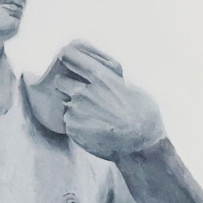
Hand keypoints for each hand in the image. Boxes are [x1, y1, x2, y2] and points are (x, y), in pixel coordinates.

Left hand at [48, 41, 165, 159]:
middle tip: (77, 94)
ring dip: (73, 108)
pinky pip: (68, 123)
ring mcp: (76, 112)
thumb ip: (112, 80)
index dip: (68, 58)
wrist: (140, 145)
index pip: (72, 57)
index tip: (67, 59)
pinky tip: (92, 129)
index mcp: (101, 77)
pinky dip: (76, 125)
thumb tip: (107, 76)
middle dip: (66, 85)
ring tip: (92, 117)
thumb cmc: (143, 115)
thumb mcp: (130, 87)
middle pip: (60, 81)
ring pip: (65, 104)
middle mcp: (84, 92)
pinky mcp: (73, 130)